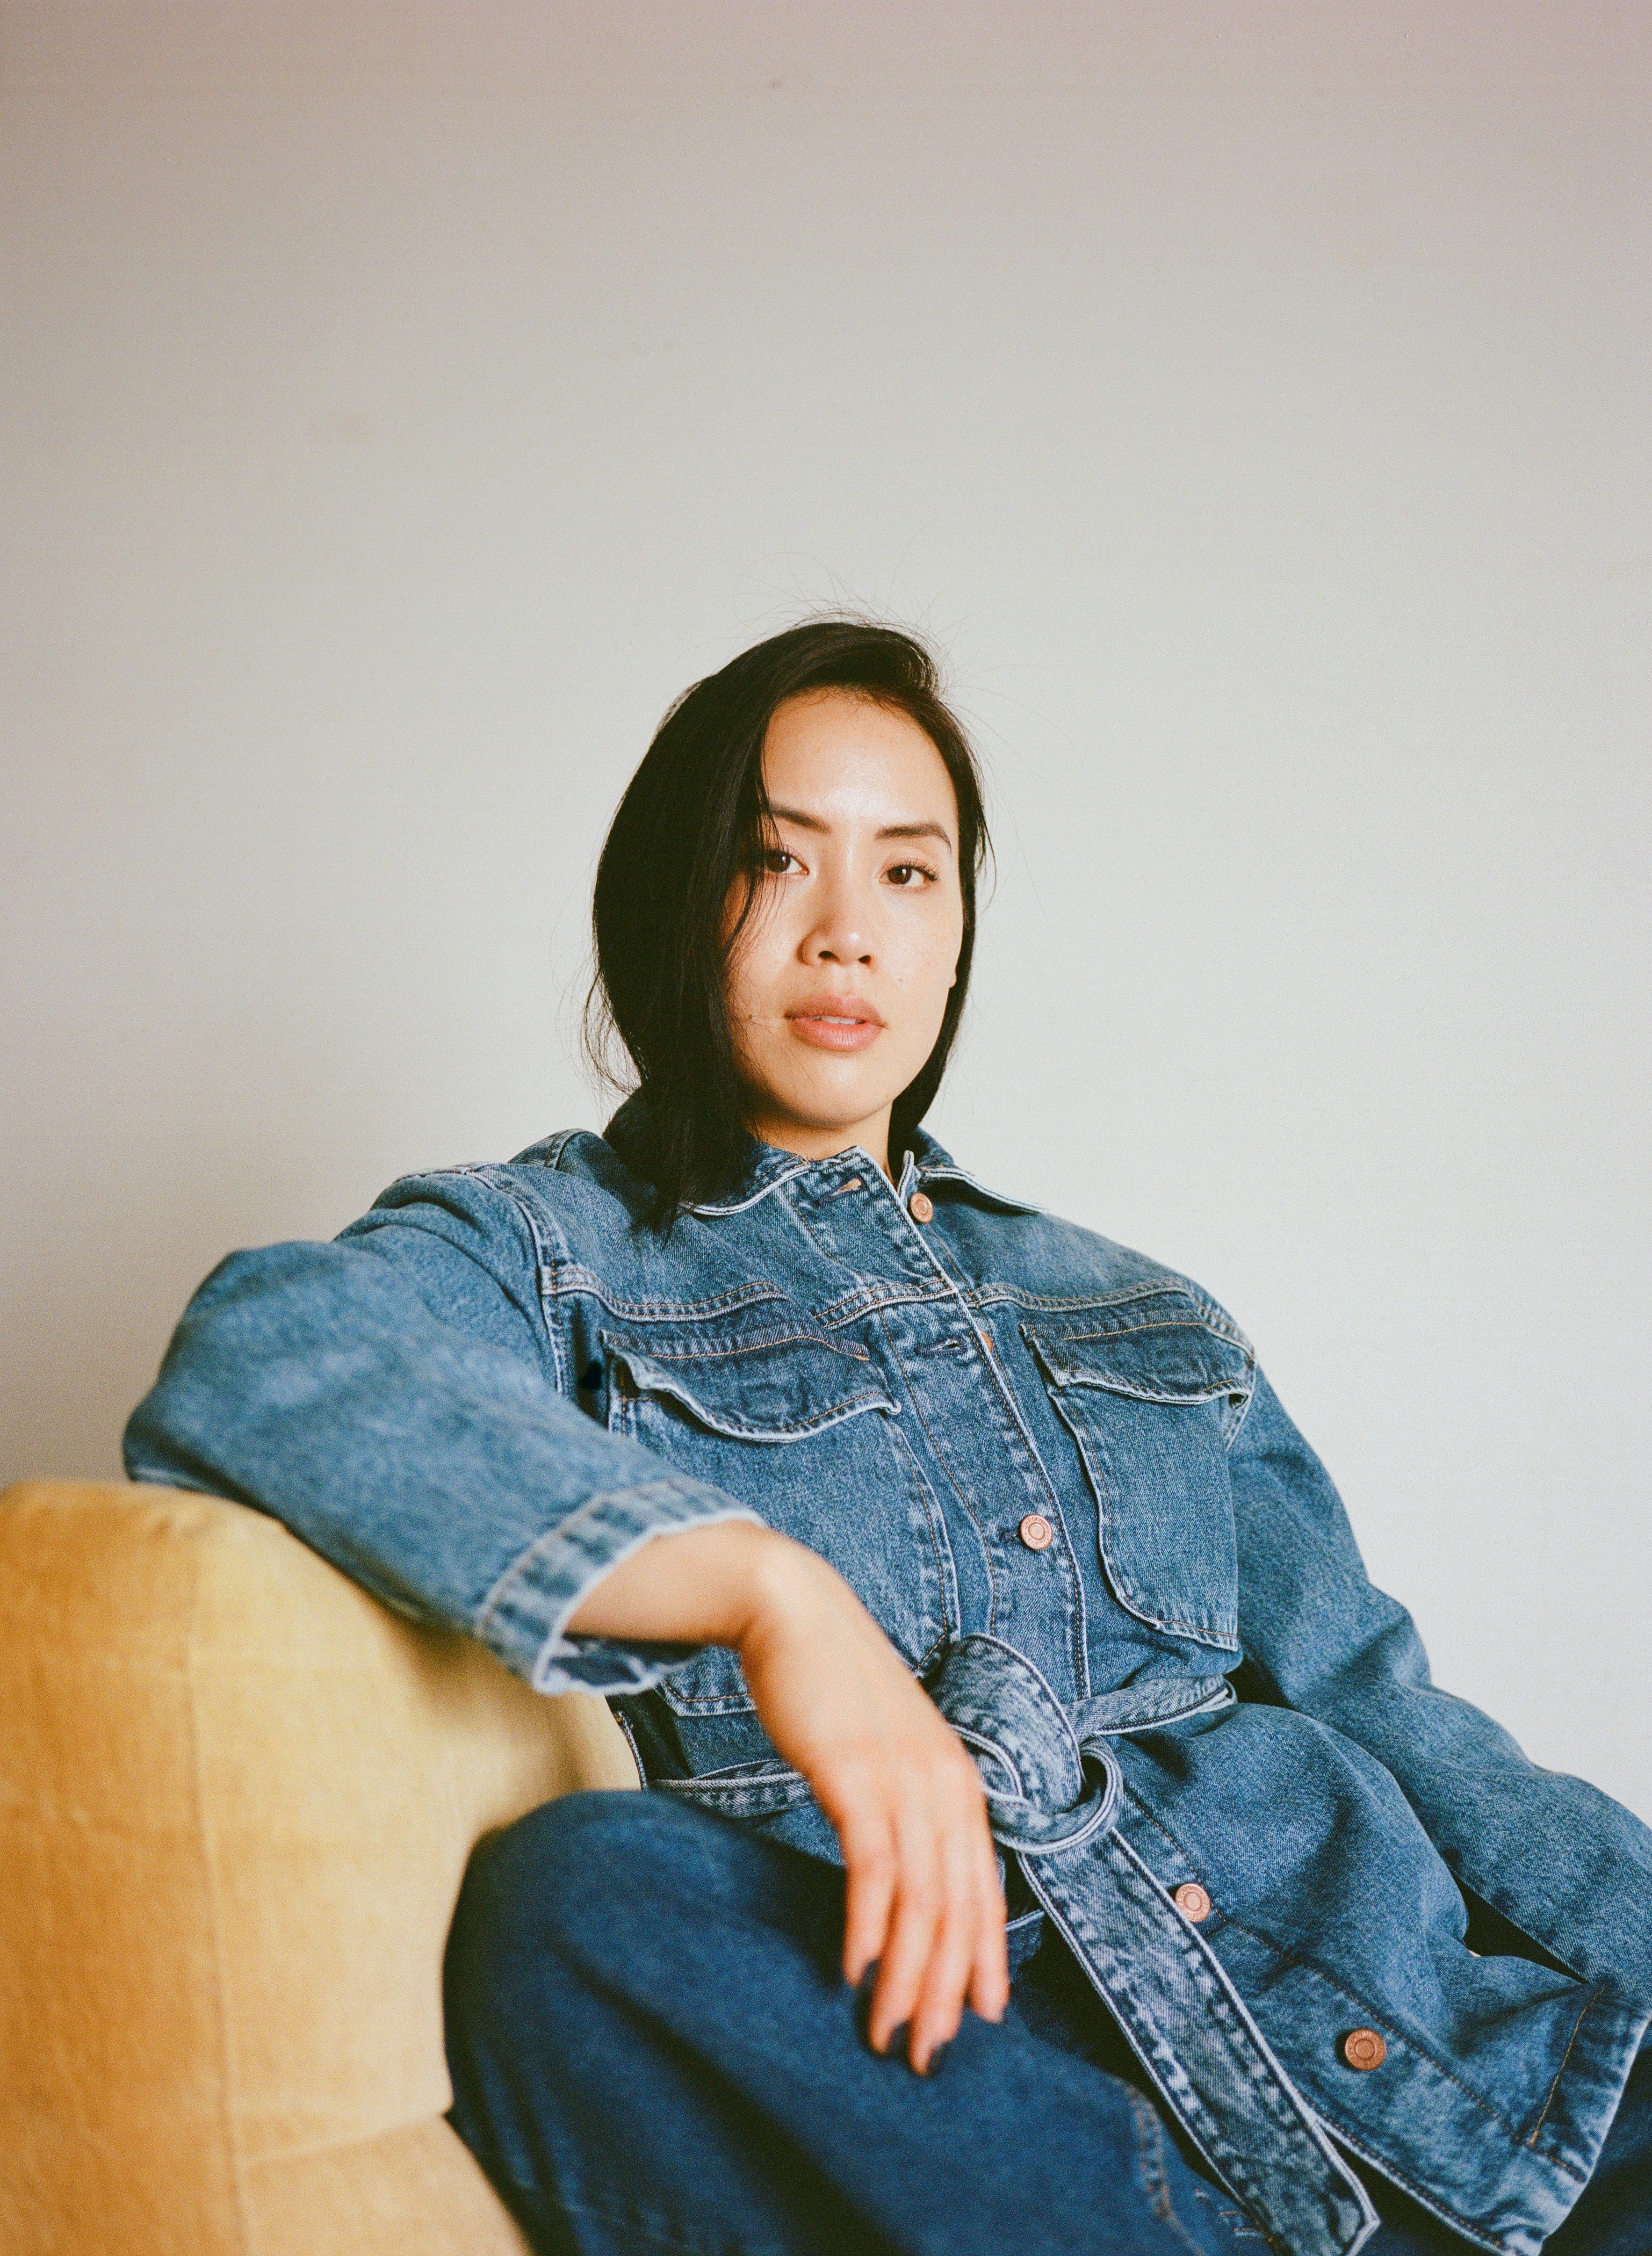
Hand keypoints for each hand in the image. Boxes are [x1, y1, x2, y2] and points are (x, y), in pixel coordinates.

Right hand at [566, 1521, 1008, 2070]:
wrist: (796, 1613)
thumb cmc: (838, 1693)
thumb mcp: (892, 1756)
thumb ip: (909, 1813)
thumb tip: (909, 1887)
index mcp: (960, 1786)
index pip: (984, 1894)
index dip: (983, 1965)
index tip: (975, 2026)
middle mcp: (945, 1785)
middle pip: (958, 1909)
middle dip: (945, 1991)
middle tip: (926, 2054)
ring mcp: (902, 1778)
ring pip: (920, 1899)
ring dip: (907, 1976)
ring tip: (887, 2031)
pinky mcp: (855, 1772)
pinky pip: (872, 1864)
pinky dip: (868, 1922)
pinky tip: (856, 1966)